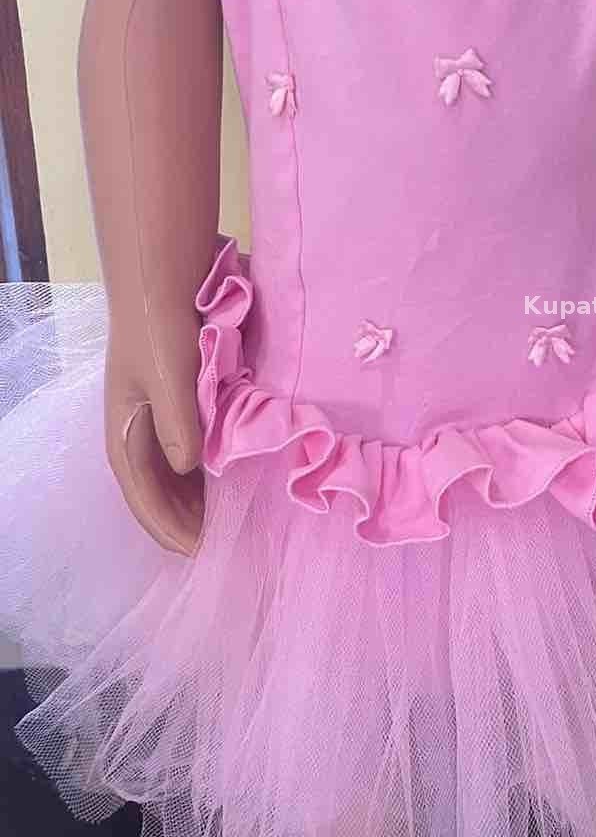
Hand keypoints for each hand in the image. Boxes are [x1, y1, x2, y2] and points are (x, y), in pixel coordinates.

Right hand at [103, 306, 204, 554]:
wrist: (164, 283)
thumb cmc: (160, 331)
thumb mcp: (169, 378)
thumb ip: (178, 424)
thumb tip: (191, 468)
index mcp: (124, 434)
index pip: (144, 496)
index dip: (168, 527)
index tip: (198, 553)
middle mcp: (138, 433)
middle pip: (159, 492)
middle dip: (184, 523)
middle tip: (221, 548)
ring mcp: (157, 420)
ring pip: (175, 476)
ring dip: (196, 502)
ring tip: (228, 526)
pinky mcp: (180, 406)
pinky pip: (191, 452)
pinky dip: (206, 474)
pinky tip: (230, 484)